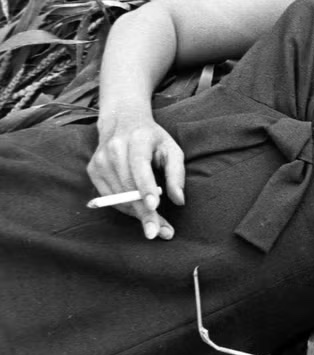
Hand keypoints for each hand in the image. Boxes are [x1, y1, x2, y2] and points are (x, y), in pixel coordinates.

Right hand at [88, 110, 185, 239]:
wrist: (122, 122)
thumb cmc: (153, 139)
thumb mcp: (172, 149)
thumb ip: (177, 173)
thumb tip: (179, 200)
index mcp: (137, 139)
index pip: (139, 167)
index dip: (146, 188)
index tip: (154, 207)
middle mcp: (114, 149)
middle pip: (129, 187)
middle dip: (144, 213)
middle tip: (160, 233)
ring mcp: (100, 160)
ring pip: (118, 197)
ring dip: (137, 215)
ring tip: (157, 226)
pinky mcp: (93, 170)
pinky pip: (110, 198)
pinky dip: (126, 208)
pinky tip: (140, 211)